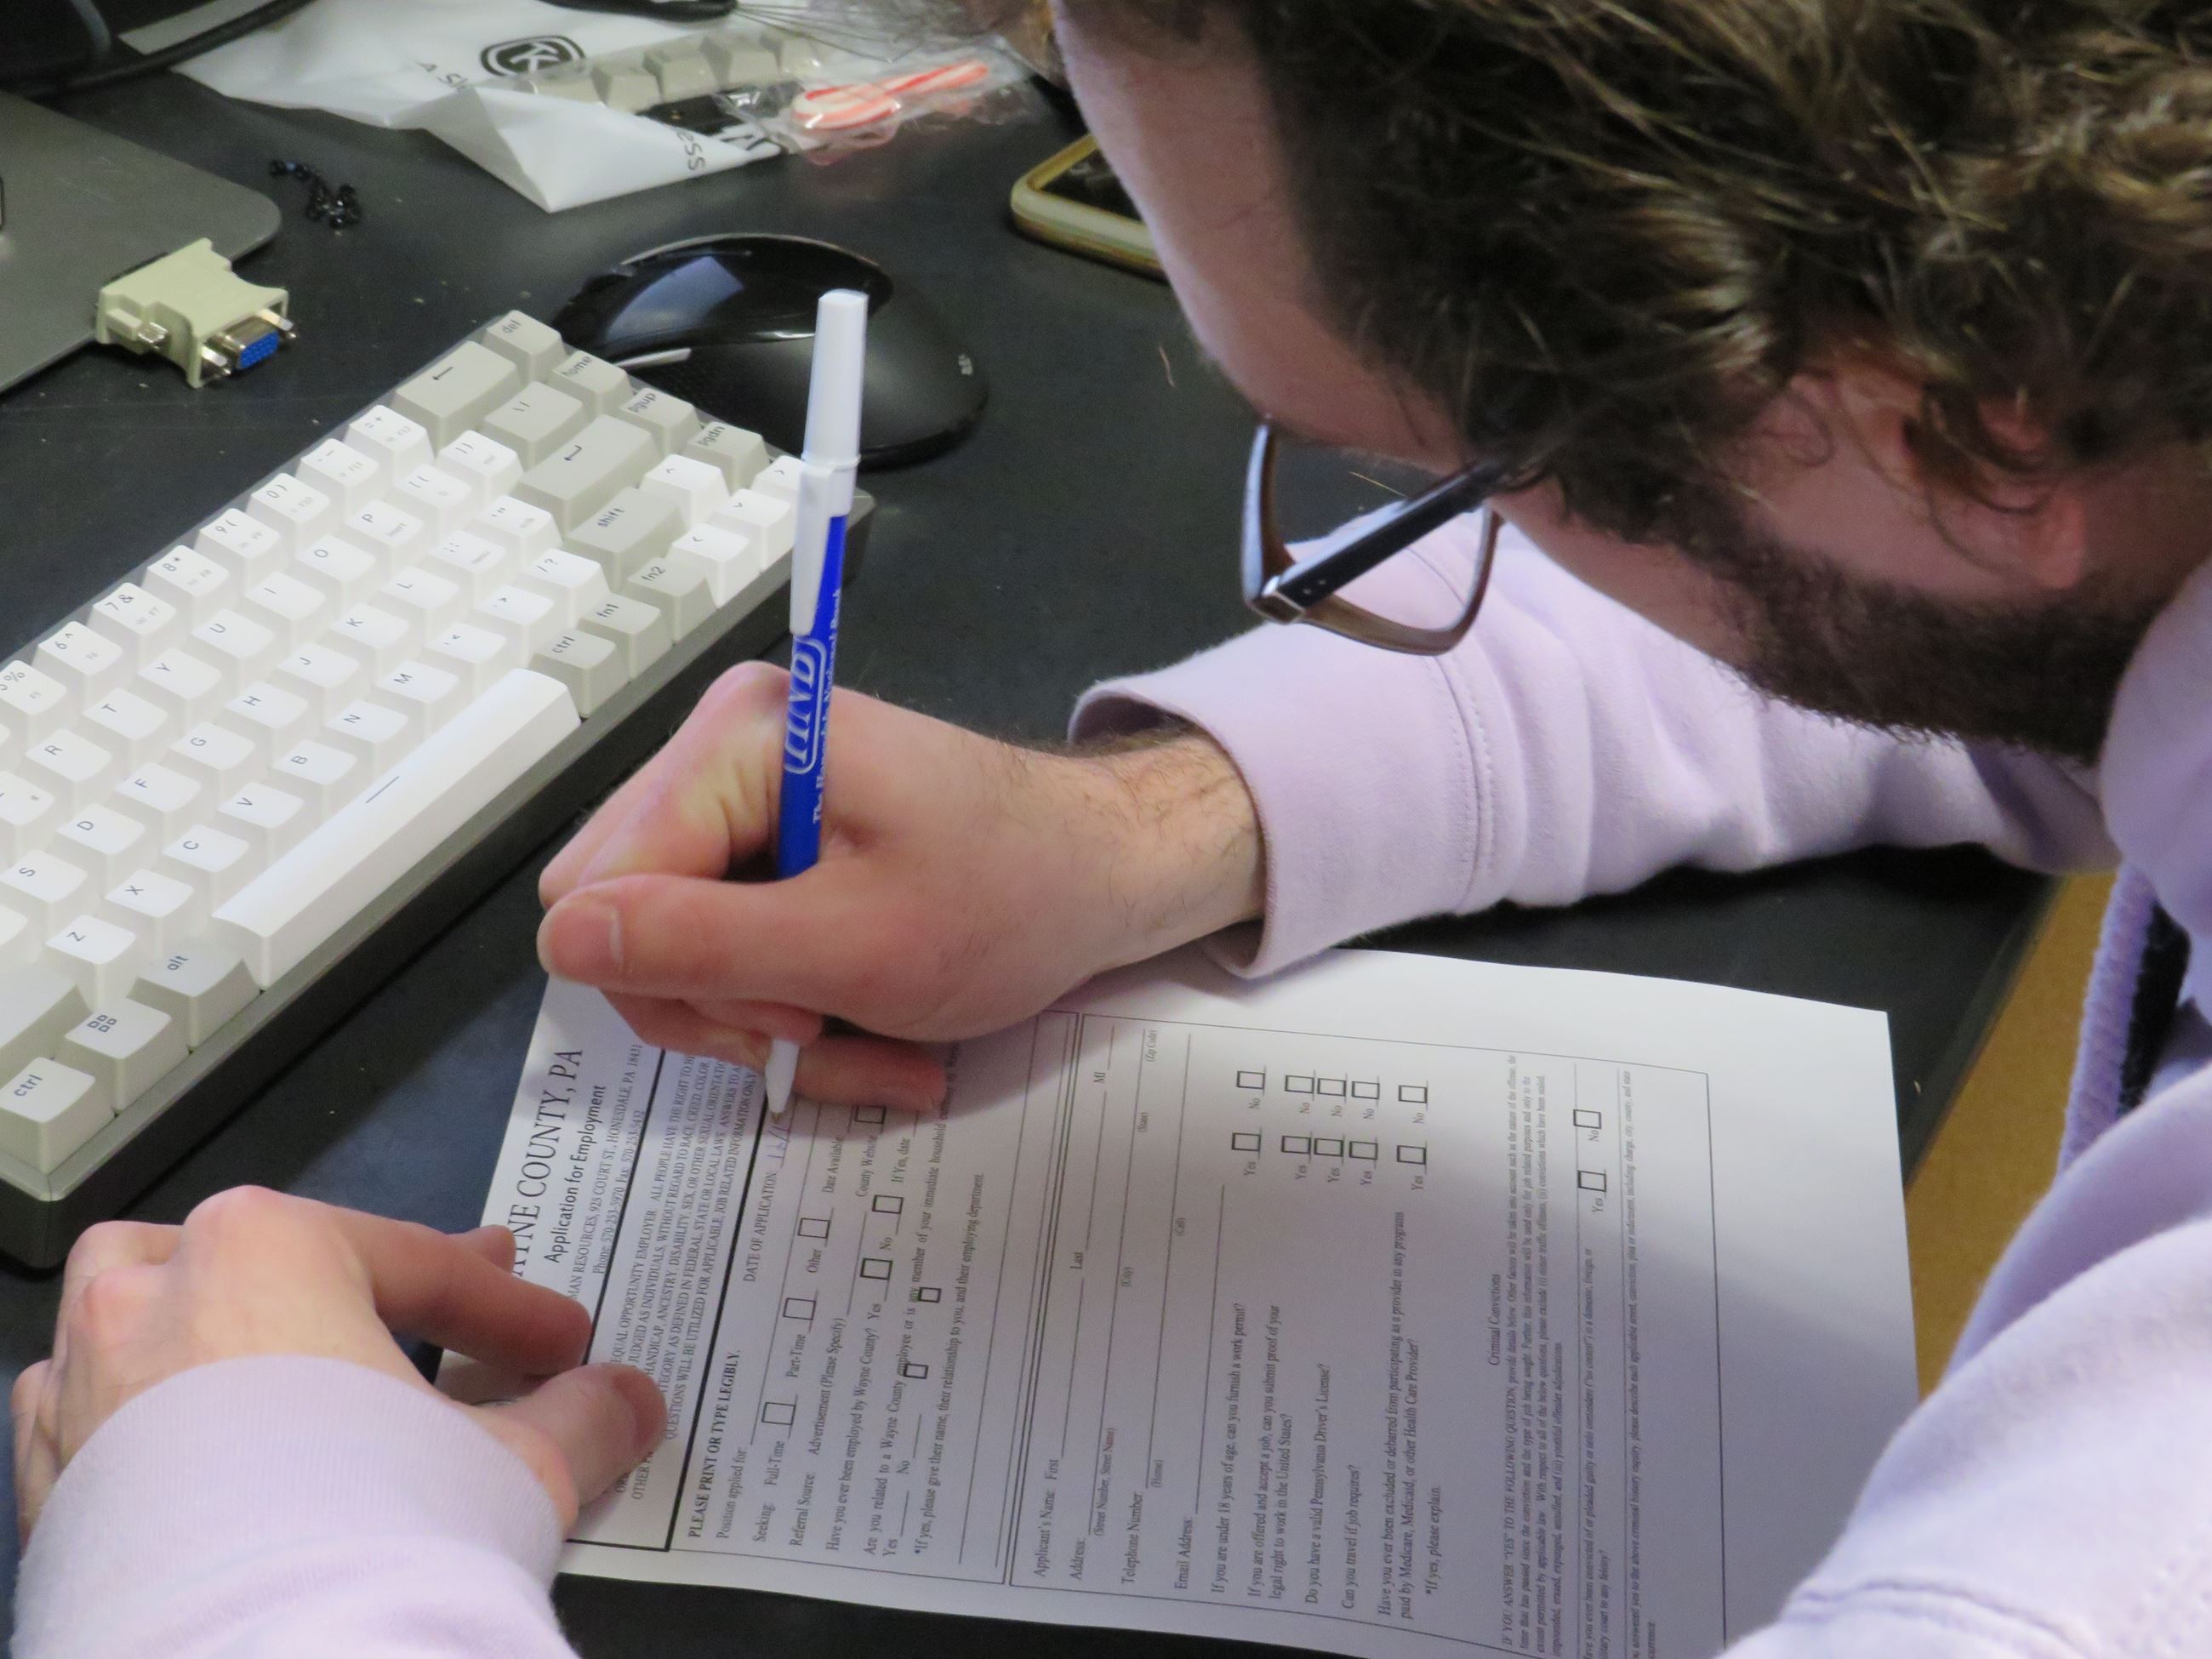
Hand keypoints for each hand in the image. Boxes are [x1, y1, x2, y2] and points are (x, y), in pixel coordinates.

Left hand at [11, 1187, 663, 1541]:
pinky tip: (202, 1458)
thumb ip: (583, 1417)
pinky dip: (151, 1420)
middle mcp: (154, 1297)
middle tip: (439, 1318)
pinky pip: (92, 1421)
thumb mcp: (517, 1465)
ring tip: (281, 1356)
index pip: (416, 1264)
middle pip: (264, 1254)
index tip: (560, 1339)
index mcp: (266, 1248)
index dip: (506, 1305)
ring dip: (216, 1324)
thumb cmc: (372, 1526)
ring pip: (140, 1312)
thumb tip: (629, 1402)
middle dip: (353, 1285)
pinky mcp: (48, 1487)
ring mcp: (83, 1390)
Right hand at [538, 663, 1263, 1106]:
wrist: (1110, 874)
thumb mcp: (856, 945)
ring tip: (871, 1041)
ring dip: (765, 1025)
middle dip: (723, 1006)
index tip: (791, 1011)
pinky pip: (724, 947)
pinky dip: (789, 1008)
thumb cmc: (1015, 896)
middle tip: (824, 1026)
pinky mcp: (768, 843)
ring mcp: (743, 798)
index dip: (675, 974)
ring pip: (672, 951)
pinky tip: (867, 1029)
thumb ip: (702, 944)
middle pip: (624, 919)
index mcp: (738, 740)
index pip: (600, 885)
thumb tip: (561, 942)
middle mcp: (722, 750)